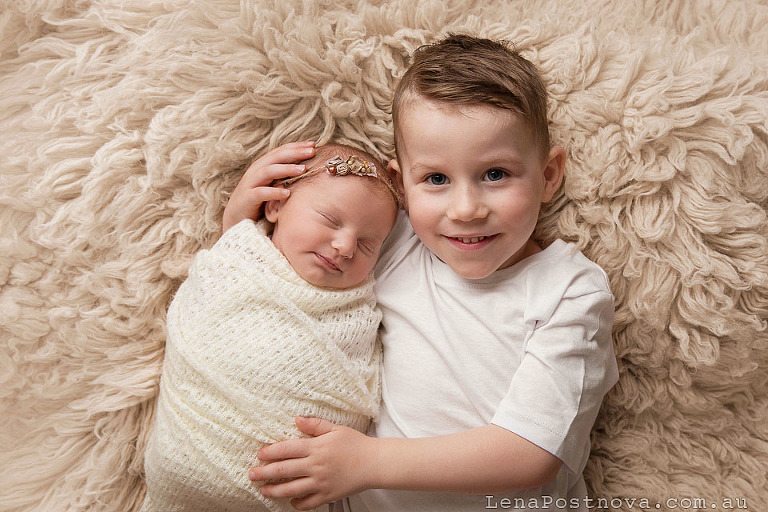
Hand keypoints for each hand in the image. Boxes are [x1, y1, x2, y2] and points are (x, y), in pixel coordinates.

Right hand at [222, 140, 315, 232]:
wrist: (237, 217)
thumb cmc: (260, 201)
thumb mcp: (272, 184)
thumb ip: (285, 176)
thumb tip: (308, 168)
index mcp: (263, 165)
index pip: (281, 151)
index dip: (296, 146)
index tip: (314, 144)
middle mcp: (256, 171)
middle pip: (276, 157)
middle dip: (295, 153)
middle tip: (312, 151)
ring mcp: (251, 183)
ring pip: (269, 171)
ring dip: (286, 169)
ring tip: (302, 169)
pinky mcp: (247, 198)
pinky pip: (261, 193)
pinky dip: (274, 192)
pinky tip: (287, 193)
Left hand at [248, 416, 375, 510]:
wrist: (374, 463)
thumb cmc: (355, 444)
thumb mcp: (336, 429)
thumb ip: (315, 425)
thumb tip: (296, 419)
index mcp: (317, 447)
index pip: (287, 449)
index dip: (271, 452)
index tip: (259, 455)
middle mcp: (316, 466)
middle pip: (284, 470)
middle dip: (265, 473)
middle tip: (251, 474)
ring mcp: (321, 482)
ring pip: (292, 489)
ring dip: (275, 490)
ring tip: (264, 490)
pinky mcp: (328, 495)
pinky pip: (308, 503)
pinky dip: (296, 504)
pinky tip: (290, 501)